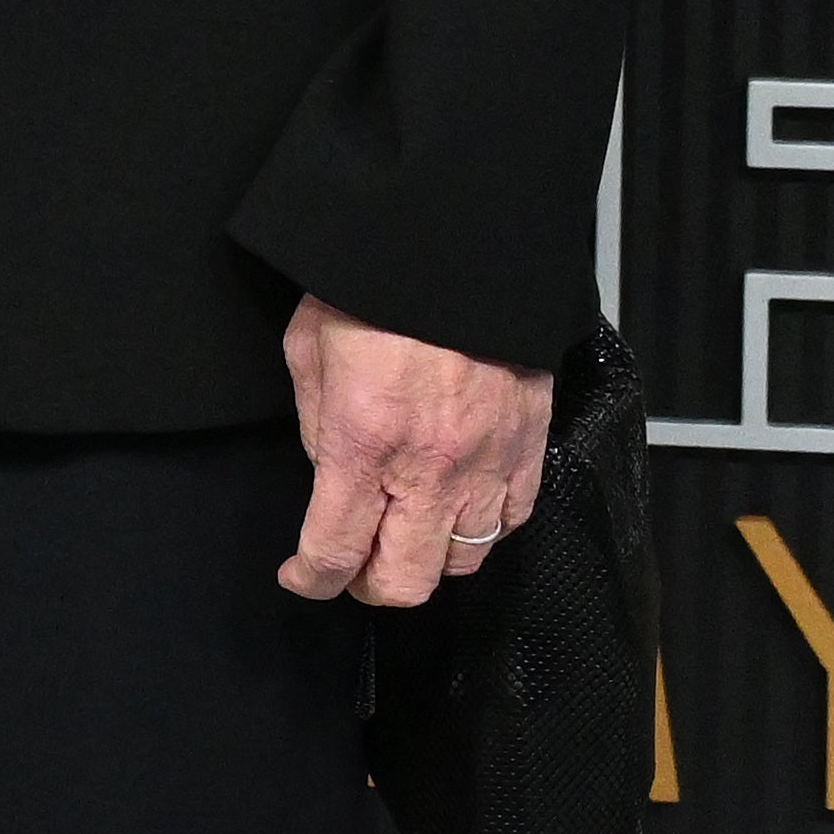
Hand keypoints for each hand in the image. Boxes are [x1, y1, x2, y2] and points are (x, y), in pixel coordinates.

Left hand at [281, 296, 550, 606]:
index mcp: (364, 444)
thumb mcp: (308, 351)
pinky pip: (513, 519)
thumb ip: (318, 425)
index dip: (314, 579)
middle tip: (355, 566)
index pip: (337, 550)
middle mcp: (430, 469)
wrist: (455, 248)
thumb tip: (332, 473)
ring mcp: (488, 464)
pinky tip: (458, 504)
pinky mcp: (530, 448)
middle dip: (373, 585)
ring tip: (407, 530)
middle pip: (409, 580)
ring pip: (466, 559)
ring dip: (430, 556)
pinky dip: (485, 526)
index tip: (303, 577)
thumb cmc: (371, 290)